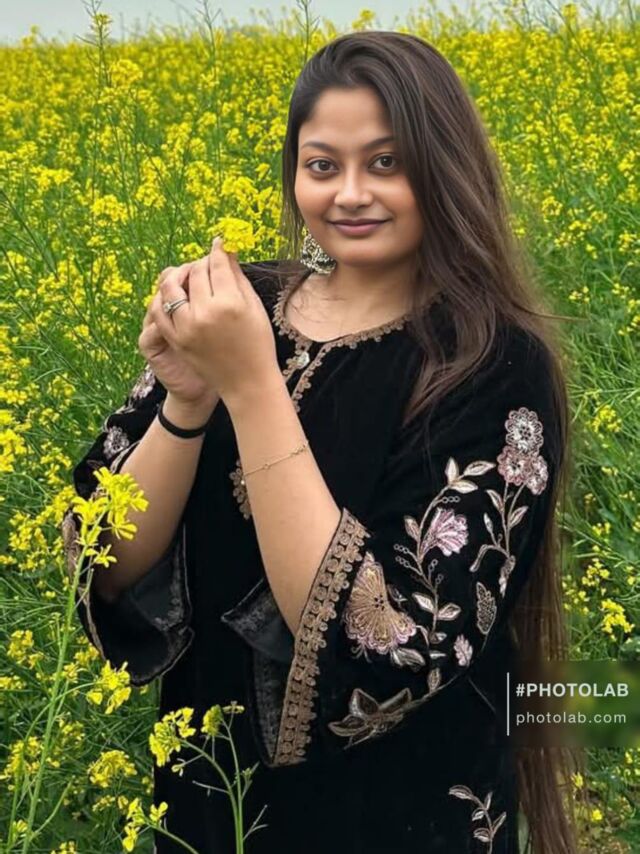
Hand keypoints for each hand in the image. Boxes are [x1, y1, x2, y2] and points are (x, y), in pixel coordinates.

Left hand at [150, 237, 279, 407]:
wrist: (247, 382)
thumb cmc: (258, 345)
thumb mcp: (254, 308)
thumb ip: (238, 278)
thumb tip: (227, 251)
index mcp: (230, 304)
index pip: (218, 264)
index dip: (219, 250)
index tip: (219, 243)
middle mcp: (206, 313)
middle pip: (196, 272)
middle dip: (202, 262)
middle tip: (208, 262)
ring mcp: (188, 327)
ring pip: (172, 286)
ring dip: (179, 274)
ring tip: (189, 275)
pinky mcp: (177, 339)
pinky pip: (162, 310)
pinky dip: (165, 298)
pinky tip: (176, 294)